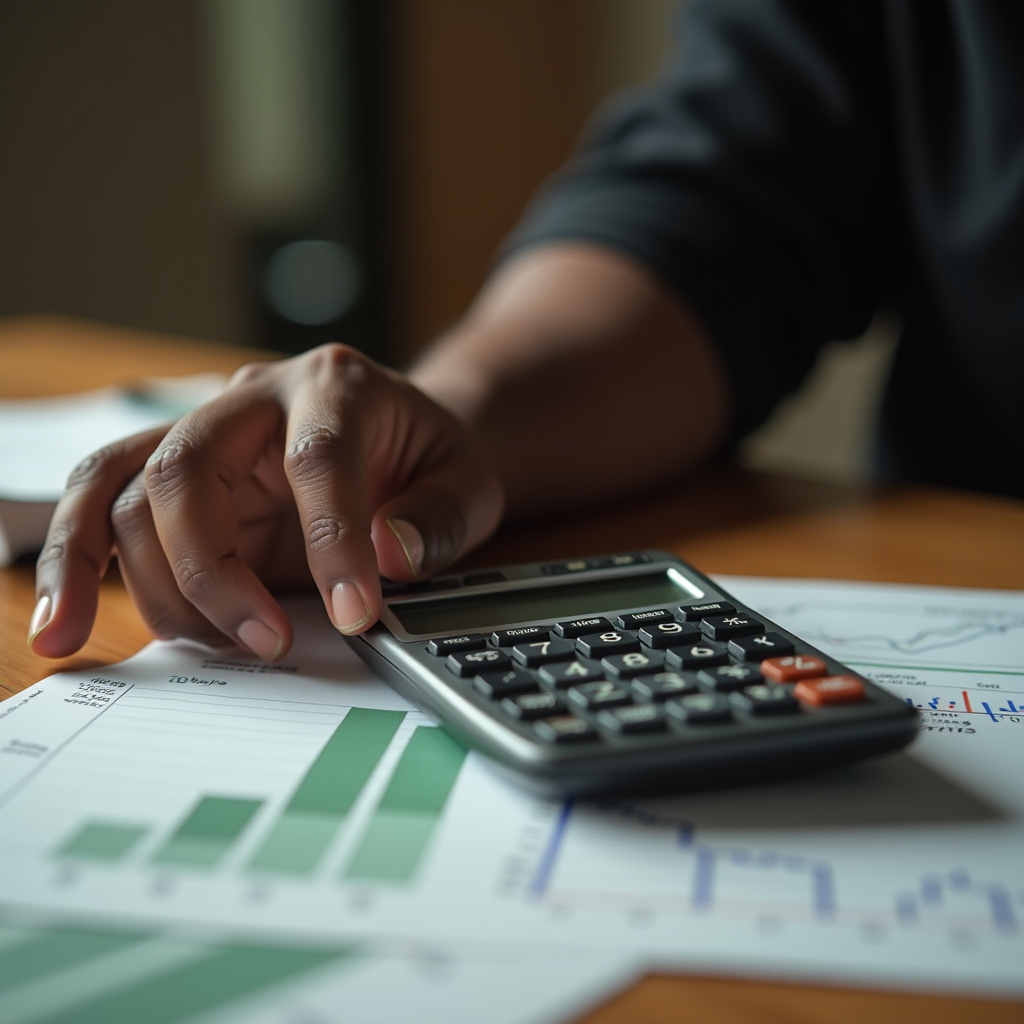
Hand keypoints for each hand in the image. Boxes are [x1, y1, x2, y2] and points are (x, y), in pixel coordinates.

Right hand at [29, 344, 504, 660]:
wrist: (399, 436)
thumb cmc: (428, 458)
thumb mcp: (467, 482)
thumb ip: (438, 518)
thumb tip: (387, 557)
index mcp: (336, 387)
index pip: (317, 458)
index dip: (331, 543)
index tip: (356, 615)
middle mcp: (253, 398)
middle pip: (187, 467)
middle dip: (214, 570)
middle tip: (267, 643)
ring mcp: (203, 432)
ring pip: (126, 490)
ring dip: (150, 584)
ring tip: (194, 646)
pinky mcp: (174, 477)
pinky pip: (102, 506)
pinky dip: (74, 565)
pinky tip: (63, 625)